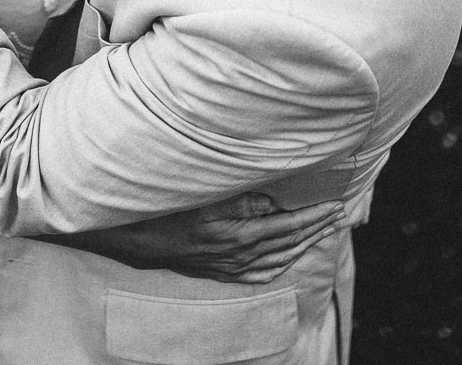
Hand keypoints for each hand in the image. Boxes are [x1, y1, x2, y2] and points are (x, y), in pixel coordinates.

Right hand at [54, 192, 344, 283]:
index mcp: (234, 232)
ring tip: (319, 230)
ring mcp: (222, 265)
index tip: (337, 205)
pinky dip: (275, 265)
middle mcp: (233, 254)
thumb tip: (271, 197)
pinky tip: (283, 256)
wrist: (123, 228)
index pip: (287, 226)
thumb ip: (238, 192)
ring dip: (300, 245)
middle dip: (314, 229)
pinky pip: (254, 274)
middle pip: (286, 245)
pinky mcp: (212, 269)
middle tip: (338, 215)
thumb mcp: (201, 187)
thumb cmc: (161, 199)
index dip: (314, 216)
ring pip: (274, 261)